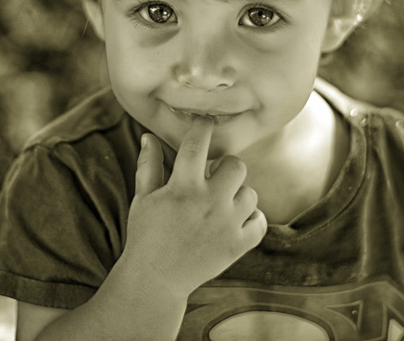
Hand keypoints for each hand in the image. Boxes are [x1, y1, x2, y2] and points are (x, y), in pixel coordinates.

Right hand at [121, 116, 267, 299]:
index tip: (205, 122)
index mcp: (183, 187)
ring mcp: (226, 225)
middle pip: (236, 165)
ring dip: (237, 194)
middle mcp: (209, 202)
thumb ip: (149, 165)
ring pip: (250, 193)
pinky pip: (260, 221)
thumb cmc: (146, 235)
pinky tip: (234, 219)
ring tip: (220, 203)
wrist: (155, 280)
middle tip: (213, 177)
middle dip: (226, 167)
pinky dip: (252, 218)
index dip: (203, 126)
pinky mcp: (238, 245)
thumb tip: (149, 136)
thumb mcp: (143, 198)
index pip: (198, 144)